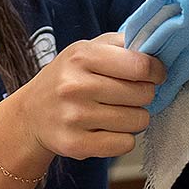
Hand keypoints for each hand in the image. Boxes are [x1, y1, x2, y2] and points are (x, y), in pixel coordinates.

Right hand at [10, 33, 163, 160]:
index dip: (156, 71)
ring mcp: (74, 117)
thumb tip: (157, 48)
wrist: (31, 114)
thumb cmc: (68, 78)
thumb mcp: (87, 49)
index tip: (155, 75)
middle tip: (129, 95)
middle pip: (143, 94)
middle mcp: (75, 85)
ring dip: (135, 117)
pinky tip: (108, 130)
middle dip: (144, 94)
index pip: (140, 65)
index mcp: (81, 56)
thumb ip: (121, 44)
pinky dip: (123, 138)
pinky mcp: (75, 144)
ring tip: (117, 112)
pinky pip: (125, 144)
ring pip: (138, 120)